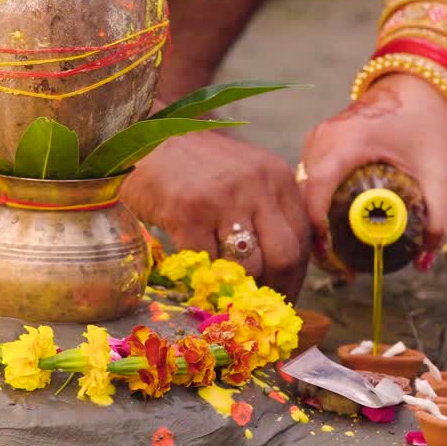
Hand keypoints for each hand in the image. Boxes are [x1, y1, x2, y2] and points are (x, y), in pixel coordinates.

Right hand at [123, 130, 310, 300]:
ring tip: (225, 298)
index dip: (295, 277)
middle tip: (257, 309)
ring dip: (237, 290)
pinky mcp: (189, 211)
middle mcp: (257, 185)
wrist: (145, 137)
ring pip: (248, 264)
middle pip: (285, 255)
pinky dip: (203, 280)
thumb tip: (280, 270)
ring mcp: (223, 198)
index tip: (282, 298)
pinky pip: (207, 262)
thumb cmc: (193, 165)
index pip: (302, 238)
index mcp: (277, 178)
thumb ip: (266, 211)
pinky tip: (195, 282)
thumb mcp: (244, 177)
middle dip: (275, 290)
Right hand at [300, 74, 446, 260]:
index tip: (334, 259)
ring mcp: (316, 140)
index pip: (315, 194)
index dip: (317, 230)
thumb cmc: (430, 120)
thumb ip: (438, 219)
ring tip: (337, 254)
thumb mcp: (439, 171)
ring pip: (301, 191)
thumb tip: (425, 262)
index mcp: (343, 142)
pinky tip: (337, 229)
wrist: (422, 82)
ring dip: (314, 223)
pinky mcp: (318, 144)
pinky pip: (308, 181)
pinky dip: (317, 207)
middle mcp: (321, 140)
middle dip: (314, 236)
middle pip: (302, 198)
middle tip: (339, 268)